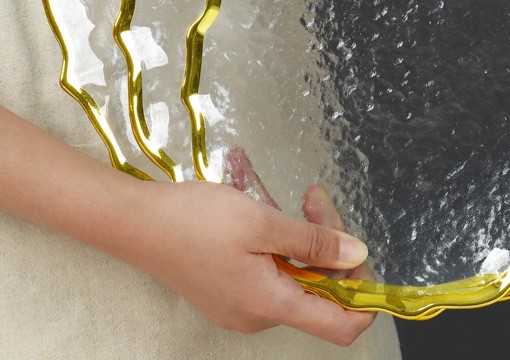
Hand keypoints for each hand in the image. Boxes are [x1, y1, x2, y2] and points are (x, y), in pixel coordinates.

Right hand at [125, 170, 374, 342]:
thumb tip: (358, 255)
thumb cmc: (194, 221)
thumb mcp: (262, 223)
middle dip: (327, 239)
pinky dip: (280, 240)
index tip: (360, 251)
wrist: (134, 222)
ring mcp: (242, 303)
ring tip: (293, 196)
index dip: (364, 293)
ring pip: (297, 273)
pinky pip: (272, 269)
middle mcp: (259, 314)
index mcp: (270, 305)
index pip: (342, 325)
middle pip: (320, 287)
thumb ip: (314, 242)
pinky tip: (268, 209)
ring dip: (302, 234)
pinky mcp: (230, 288)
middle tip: (314, 196)